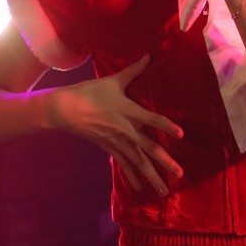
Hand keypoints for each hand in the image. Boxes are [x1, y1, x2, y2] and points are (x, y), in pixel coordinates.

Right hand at [53, 54, 182, 194]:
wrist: (64, 109)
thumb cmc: (90, 92)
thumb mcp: (113, 80)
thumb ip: (134, 70)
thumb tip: (149, 54)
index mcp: (128, 110)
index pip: (151, 119)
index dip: (166, 126)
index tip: (181, 134)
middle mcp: (124, 129)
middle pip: (148, 148)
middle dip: (164, 162)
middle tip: (179, 174)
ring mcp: (116, 141)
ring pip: (137, 162)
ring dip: (151, 177)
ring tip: (164, 191)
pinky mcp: (108, 148)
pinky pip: (123, 165)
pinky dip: (132, 177)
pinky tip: (141, 189)